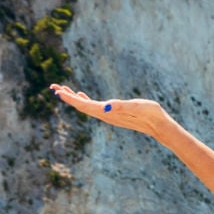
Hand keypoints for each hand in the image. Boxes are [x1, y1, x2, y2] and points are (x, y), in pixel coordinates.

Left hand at [50, 84, 169, 138]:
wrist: (160, 126)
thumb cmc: (151, 114)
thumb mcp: (136, 106)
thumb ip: (121, 106)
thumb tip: (106, 107)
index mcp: (109, 113)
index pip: (85, 105)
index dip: (71, 98)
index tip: (57, 91)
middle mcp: (107, 116)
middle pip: (82, 107)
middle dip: (68, 97)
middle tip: (54, 87)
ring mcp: (110, 116)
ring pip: (87, 107)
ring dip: (75, 99)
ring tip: (63, 90)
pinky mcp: (115, 115)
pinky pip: (95, 107)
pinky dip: (85, 100)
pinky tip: (82, 95)